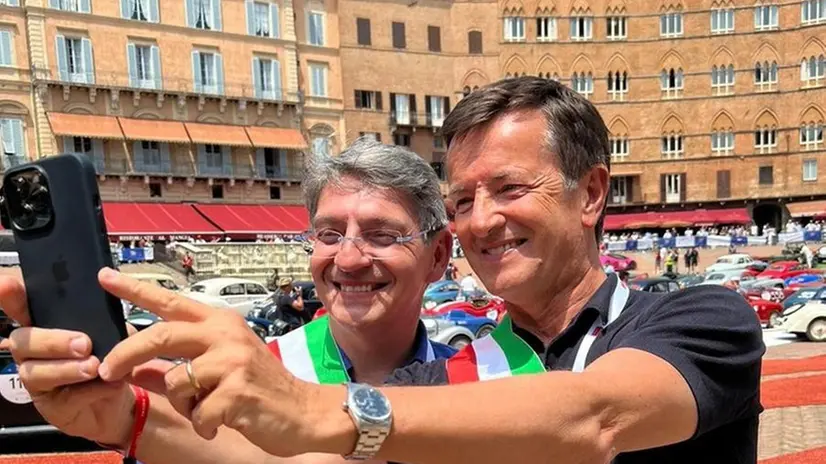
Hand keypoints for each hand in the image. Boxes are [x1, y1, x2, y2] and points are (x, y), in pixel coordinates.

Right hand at [0, 276, 150, 446]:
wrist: (120, 402)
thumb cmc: (109, 360)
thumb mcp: (112, 334)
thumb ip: (105, 321)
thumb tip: (106, 309)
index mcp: (46, 328)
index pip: (22, 308)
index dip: (11, 297)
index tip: (5, 285)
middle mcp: (33, 353)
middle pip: (23, 341)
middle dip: (52, 341)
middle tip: (83, 343)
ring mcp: (38, 381)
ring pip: (36, 372)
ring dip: (67, 368)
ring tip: (94, 367)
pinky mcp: (51, 406)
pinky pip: (64, 397)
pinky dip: (89, 390)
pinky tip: (109, 385)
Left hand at [95, 268, 327, 456]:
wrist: (304, 411)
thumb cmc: (261, 388)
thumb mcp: (219, 369)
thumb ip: (178, 365)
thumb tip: (135, 369)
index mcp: (220, 323)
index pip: (171, 302)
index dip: (135, 290)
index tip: (105, 277)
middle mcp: (226, 335)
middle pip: (160, 336)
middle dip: (126, 355)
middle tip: (106, 372)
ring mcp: (233, 361)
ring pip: (176, 382)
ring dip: (183, 405)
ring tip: (207, 409)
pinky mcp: (237, 390)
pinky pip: (198, 413)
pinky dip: (204, 425)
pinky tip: (222, 423)